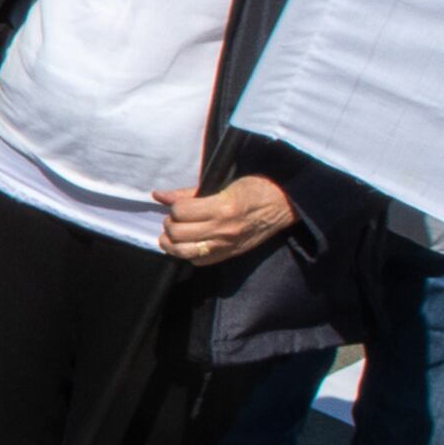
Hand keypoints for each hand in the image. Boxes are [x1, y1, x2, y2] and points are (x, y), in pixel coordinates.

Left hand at [156, 174, 294, 265]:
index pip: (180, 212)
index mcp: (222, 208)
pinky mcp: (231, 254)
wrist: (284, 204)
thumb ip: (189, 193)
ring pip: (184, 252)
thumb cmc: (255, 188)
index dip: (174, 207)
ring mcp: (227, 245)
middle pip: (178, 233)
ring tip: (174, 234)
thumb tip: (159, 195)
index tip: (179, 206)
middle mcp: (223, 229)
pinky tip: (190, 244)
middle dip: (170, 225)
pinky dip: (188, 254)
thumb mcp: (223, 183)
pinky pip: (200, 261)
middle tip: (175, 220)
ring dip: (172, 243)